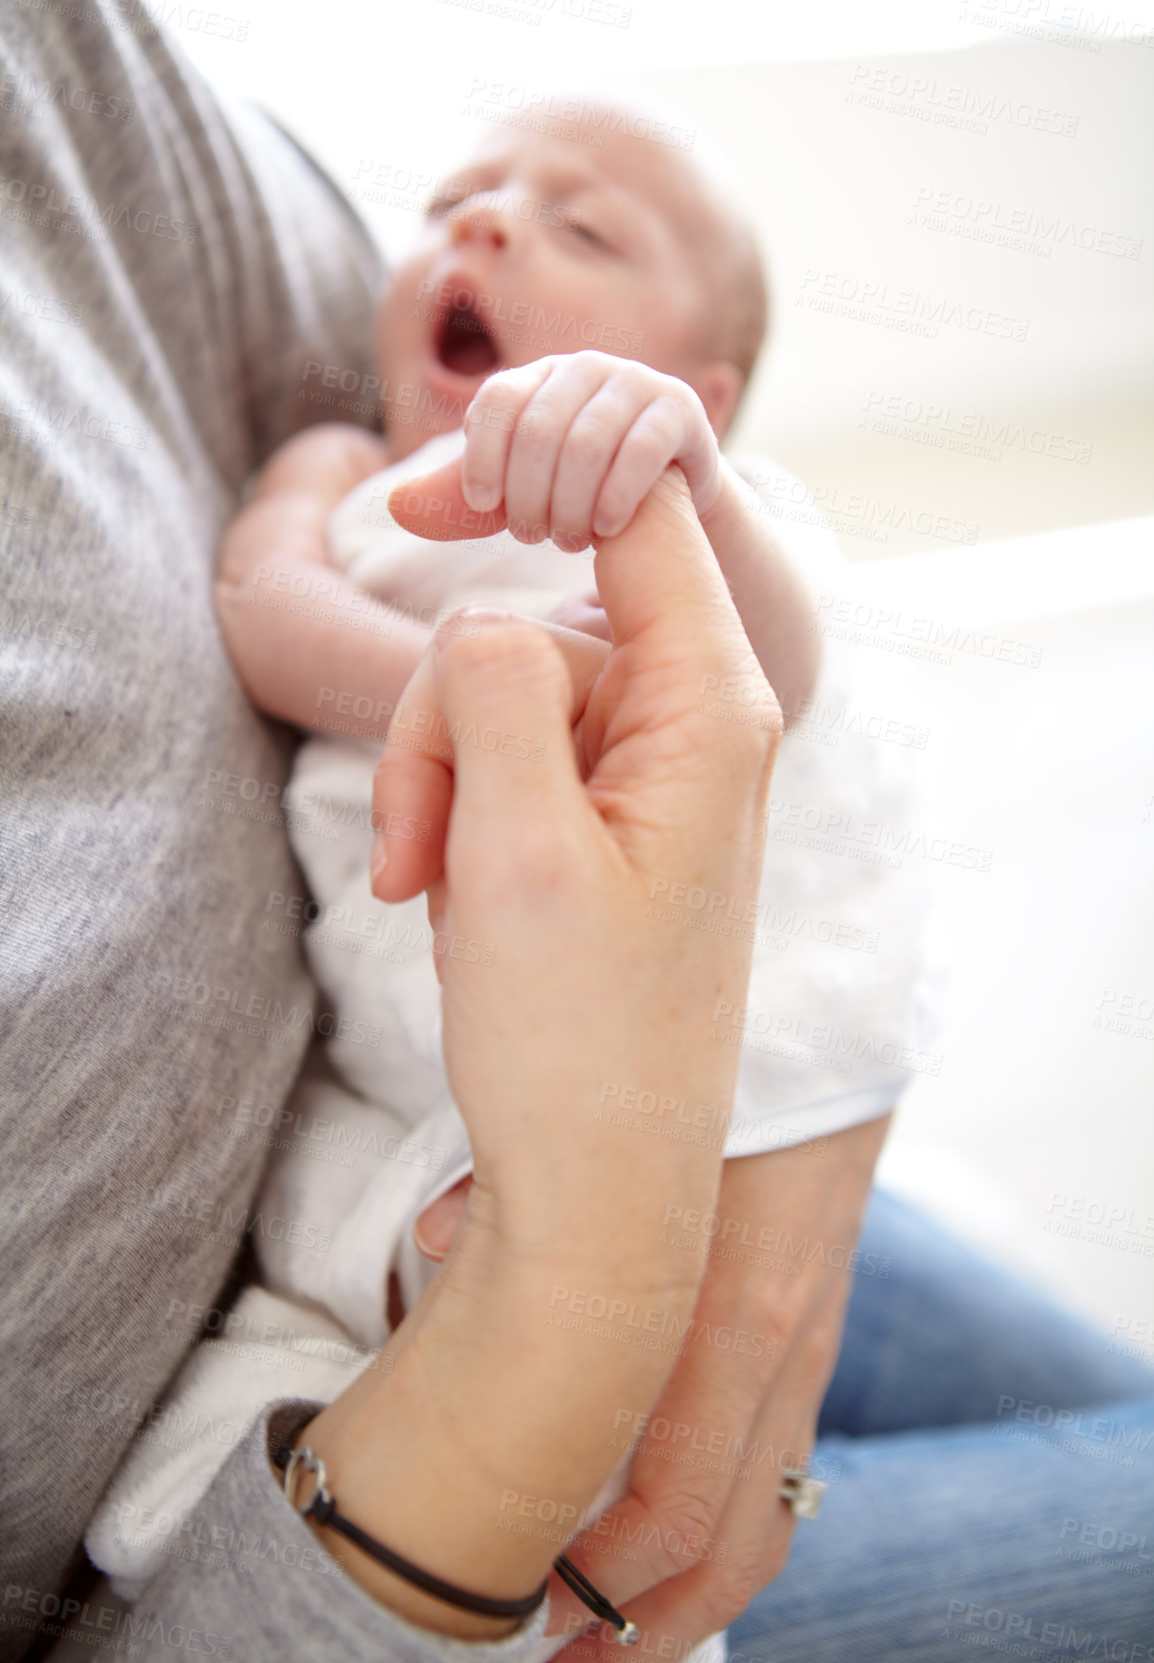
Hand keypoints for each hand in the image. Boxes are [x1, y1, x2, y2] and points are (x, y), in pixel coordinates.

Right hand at [295, 468, 783, 1640]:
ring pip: (504, 699)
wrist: (595, 1193)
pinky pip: (507, 765)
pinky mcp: (597, 827)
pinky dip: (453, 816)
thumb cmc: (578, 1040)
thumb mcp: (517, 849)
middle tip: (412, 840)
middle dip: (446, 714)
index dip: (544, 469)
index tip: (436, 490)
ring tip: (423, 889)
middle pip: (540, 622)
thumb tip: (490, 608)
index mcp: (711, 711)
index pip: (647, 514)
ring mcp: (644, 781)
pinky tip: (441, 902)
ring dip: (436, 780)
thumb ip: (500, 686)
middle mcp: (694, 729)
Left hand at [411, 1119, 889, 1662]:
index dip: (595, 1582)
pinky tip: (660, 1555)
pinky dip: (723, 1535)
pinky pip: (777, 1468)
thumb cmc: (714, 1069)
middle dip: (640, 1640)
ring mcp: (811, 1347)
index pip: (670, 1502)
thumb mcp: (623, 1122)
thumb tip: (427, 1245)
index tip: (519, 1620)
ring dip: (686, 1608)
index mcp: (732, 1308)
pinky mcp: (815, 1331)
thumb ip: (521, 1189)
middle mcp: (784, 1349)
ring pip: (766, 1524)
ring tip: (604, 1657)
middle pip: (727, 1549)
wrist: (836, 1013)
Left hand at [452, 351, 723, 552]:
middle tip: (533, 538)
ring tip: (569, 540)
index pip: (496, 400)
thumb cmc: (576, 497)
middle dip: (529, 494)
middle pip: (539, 428)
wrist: (667, 507)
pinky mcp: (680, 411)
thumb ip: (458, 500)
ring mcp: (637, 384)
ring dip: (571, 503)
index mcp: (537, 378)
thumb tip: (394, 504)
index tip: (482, 506)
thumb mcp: (512, 499)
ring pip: (587, 442)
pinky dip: (616, 497)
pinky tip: (606, 530)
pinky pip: (640, 450)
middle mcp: (586, 369)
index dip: (481, 455)